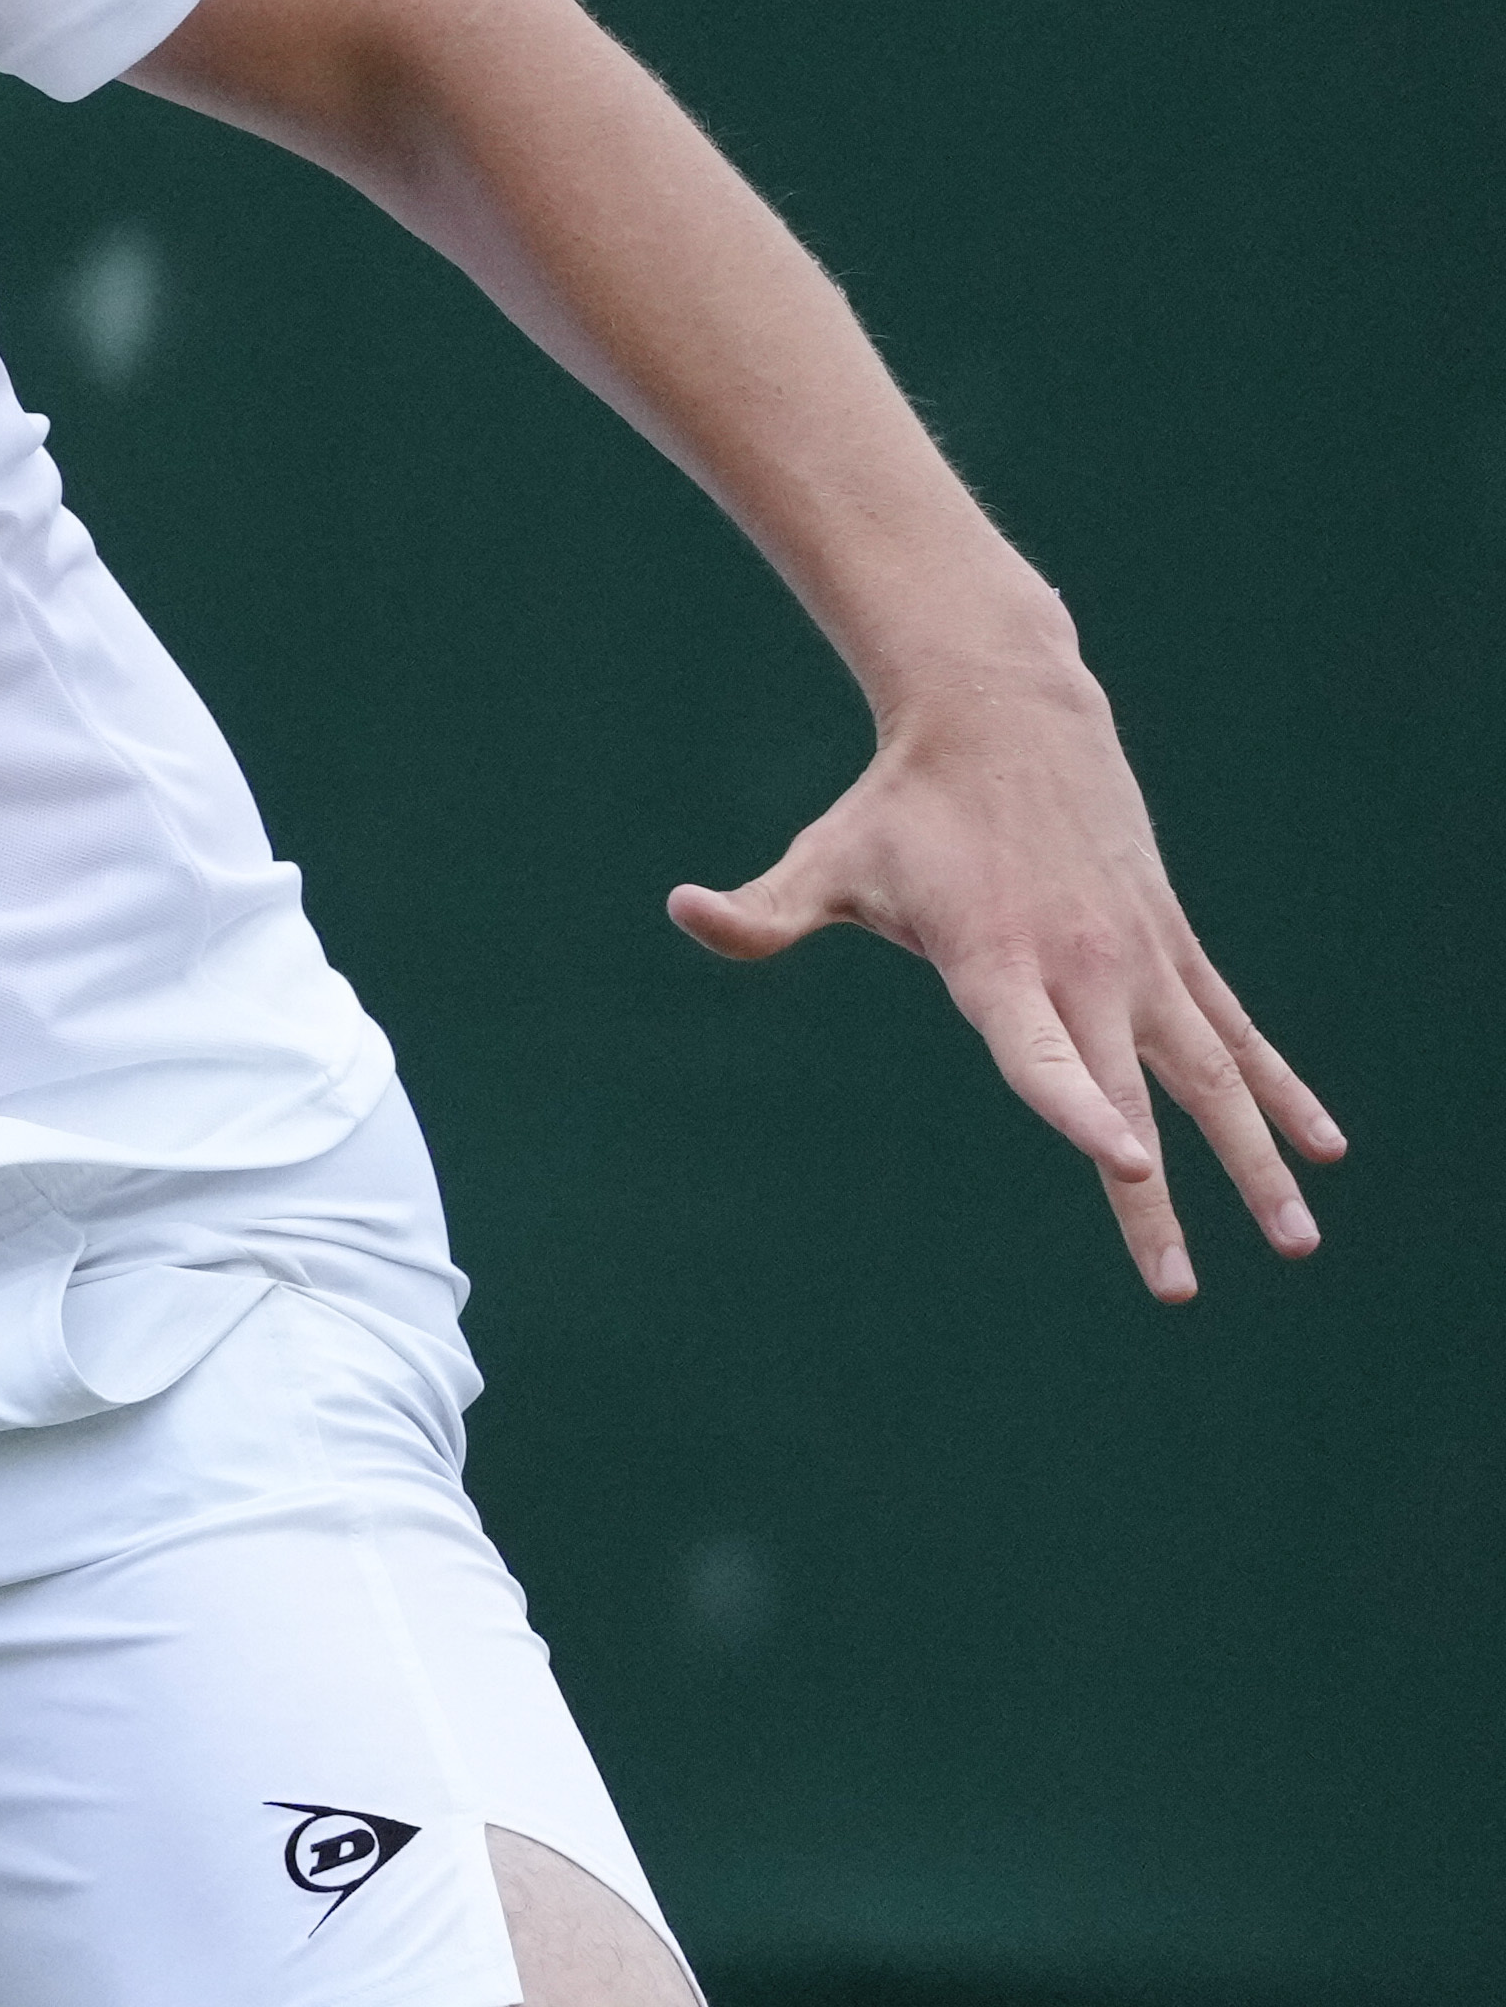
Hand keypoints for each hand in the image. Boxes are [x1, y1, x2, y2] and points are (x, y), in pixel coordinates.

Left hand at [671, 664, 1337, 1300]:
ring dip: (1256, 1160)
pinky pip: (1238, 1031)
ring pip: (1212, 1076)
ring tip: (1296, 1244)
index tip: (1129, 1163)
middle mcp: (1083, 968)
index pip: (1038, 1053)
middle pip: (1130, 1096)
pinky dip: (1282, 1088)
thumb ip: (762, 912)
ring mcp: (1141, 960)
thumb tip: (681, 909)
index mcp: (997, 961)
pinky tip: (1325, 1148)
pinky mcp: (1173, 946)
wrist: (1008, 715)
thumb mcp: (825, 858)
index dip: (1077, 1109)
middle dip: (1154, 1199)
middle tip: (1172, 1291)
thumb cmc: (902, 805)